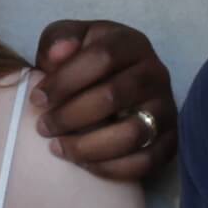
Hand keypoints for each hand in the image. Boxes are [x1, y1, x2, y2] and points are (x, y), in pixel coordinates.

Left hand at [31, 20, 176, 180]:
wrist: (116, 84)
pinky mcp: (170, 139)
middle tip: (43, 127)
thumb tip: (56, 55)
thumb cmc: (86, 63)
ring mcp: (166, 108)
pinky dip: (109, 167)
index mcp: (131, 43)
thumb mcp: (69, 40)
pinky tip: (83, 163)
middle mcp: (155, 73)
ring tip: (58, 148)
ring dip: (88, 146)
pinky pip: (144, 161)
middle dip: (70, 116)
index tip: (37, 99)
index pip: (102, 57)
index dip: (65, 80)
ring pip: (131, 133)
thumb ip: (58, 39)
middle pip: (113, 96)